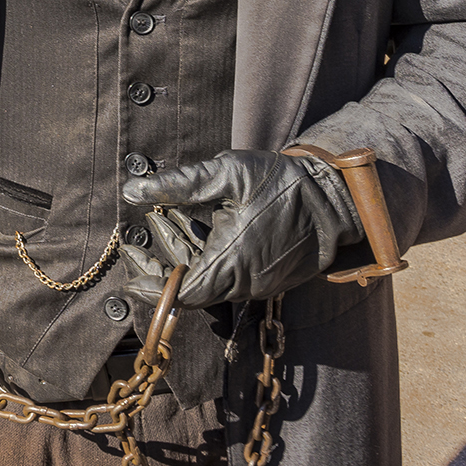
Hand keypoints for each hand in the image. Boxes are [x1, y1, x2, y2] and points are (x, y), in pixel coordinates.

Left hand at [120, 149, 362, 307]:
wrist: (336, 197)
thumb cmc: (282, 182)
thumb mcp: (226, 173)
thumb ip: (178, 185)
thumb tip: (132, 191)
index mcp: (231, 261)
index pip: (180, 292)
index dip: (151, 283)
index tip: (129, 265)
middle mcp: (244, 281)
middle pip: (190, 288)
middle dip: (160, 267)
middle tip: (134, 245)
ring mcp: (258, 282)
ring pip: (208, 280)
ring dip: (182, 255)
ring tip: (162, 221)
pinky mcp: (268, 276)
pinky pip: (227, 274)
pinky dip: (205, 254)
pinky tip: (192, 224)